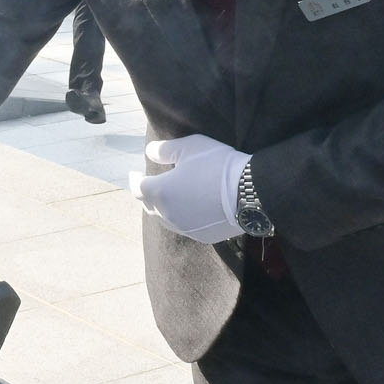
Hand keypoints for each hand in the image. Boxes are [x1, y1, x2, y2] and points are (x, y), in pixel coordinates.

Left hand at [129, 134, 247, 243]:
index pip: (138, 188)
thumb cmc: (217, 165)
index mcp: (161, 192)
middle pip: (150, 207)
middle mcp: (168, 215)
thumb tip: (149, 152)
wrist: (249, 192)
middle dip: (147, 196)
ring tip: (167, 199)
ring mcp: (185, 228)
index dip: (134, 180)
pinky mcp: (202, 236)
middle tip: (149, 186)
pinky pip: (185, 227)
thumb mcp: (189, 147)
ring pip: (165, 220)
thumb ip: (165, 150)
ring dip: (162, 209)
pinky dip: (181, 218)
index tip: (134, 174)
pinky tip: (188, 210)